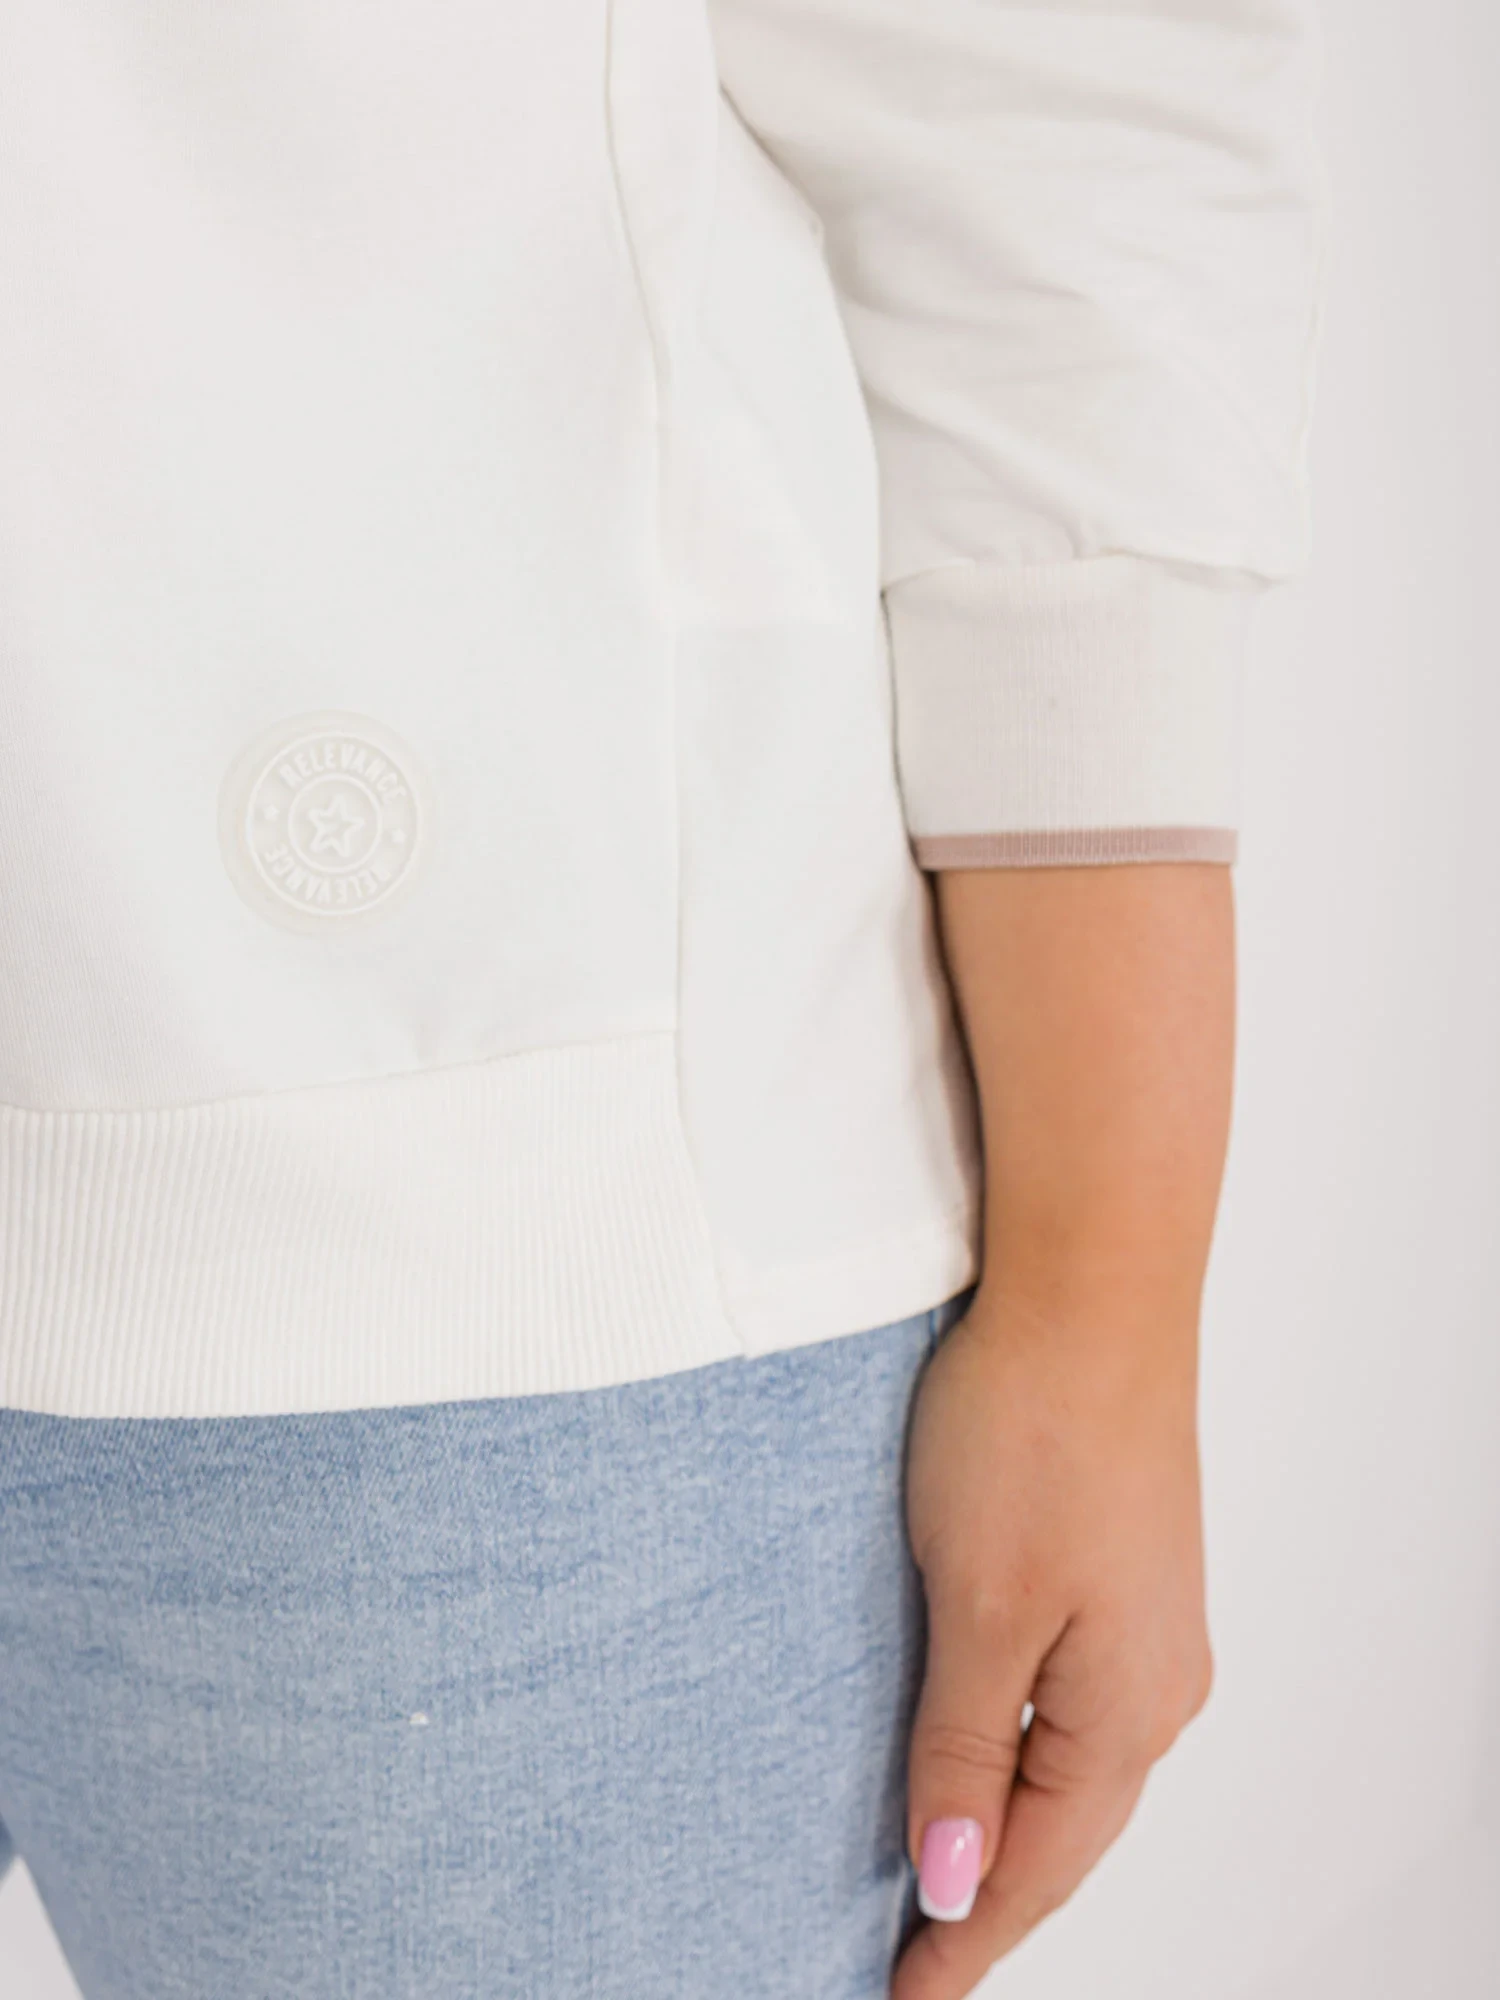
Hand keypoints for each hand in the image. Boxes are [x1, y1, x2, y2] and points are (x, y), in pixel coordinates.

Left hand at [890, 1282, 1213, 1999]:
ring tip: (933, 1873)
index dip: (967, 1939)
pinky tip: (977, 1750)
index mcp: (1129, 1709)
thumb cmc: (1035, 1433)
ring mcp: (1148, 1623)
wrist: (1091, 1292)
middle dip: (989, 1896)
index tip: (903, 1996)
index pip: (1039, 1868)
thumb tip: (951, 1880)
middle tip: (909, 1955)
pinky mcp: (1122, 1572)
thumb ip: (960, 1749)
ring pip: (1067, 1762)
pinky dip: (1017, 1745)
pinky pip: (1069, 1696)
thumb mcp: (977, 1606)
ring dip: (1003, 1821)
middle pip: (1065, 1827)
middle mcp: (1159, 1682)